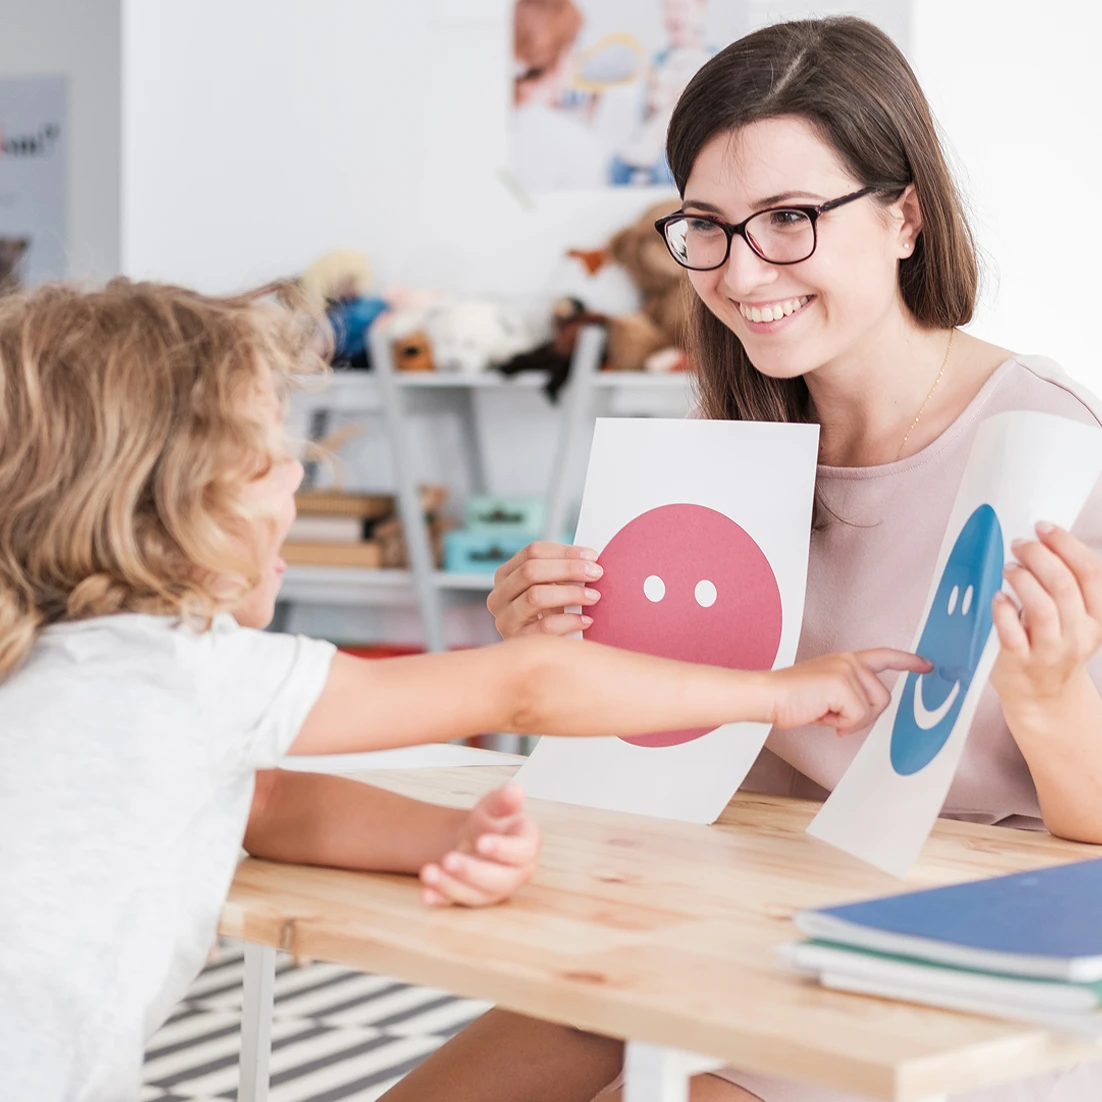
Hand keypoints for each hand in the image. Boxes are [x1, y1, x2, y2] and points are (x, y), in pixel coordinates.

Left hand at [419, 784, 540, 906]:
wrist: (474, 838)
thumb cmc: (491, 822)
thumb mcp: (495, 805)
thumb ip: (504, 800)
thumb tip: (516, 790)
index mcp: (526, 846)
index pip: (521, 852)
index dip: (502, 849)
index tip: (481, 842)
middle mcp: (516, 873)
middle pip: (499, 880)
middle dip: (472, 872)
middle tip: (448, 859)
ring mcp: (494, 890)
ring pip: (478, 895)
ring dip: (452, 886)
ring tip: (429, 872)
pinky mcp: (473, 899)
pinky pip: (458, 903)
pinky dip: (441, 899)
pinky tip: (426, 894)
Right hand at [487, 542, 603, 637]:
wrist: (541, 655)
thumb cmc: (551, 613)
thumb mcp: (551, 589)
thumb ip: (562, 572)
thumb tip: (591, 560)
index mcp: (505, 575)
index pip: (532, 552)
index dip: (564, 552)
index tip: (592, 556)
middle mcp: (498, 596)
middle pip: (531, 571)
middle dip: (568, 569)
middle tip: (596, 573)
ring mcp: (504, 620)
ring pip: (535, 596)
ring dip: (570, 593)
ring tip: (594, 597)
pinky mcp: (516, 641)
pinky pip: (545, 627)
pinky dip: (569, 621)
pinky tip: (586, 621)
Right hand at [765, 649, 931, 734]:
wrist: (768, 696)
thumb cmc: (790, 698)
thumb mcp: (827, 693)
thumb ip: (849, 695)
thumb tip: (863, 713)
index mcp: (845, 660)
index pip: (883, 656)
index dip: (908, 661)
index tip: (926, 665)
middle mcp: (849, 661)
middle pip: (883, 697)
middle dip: (864, 716)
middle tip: (836, 718)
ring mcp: (847, 670)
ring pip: (872, 709)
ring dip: (850, 721)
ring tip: (825, 713)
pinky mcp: (842, 684)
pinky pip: (858, 717)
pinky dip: (841, 724)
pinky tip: (822, 716)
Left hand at [992, 523, 1101, 710]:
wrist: (1043, 698)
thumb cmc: (1052, 647)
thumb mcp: (1073, 618)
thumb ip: (1065, 586)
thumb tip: (1043, 541)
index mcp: (1096, 617)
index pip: (1090, 572)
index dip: (1066, 544)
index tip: (1044, 527)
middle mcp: (1078, 634)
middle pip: (1063, 584)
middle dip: (1038, 556)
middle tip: (1018, 545)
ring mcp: (1050, 651)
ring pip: (1041, 606)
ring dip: (1022, 579)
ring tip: (1008, 568)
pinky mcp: (1021, 663)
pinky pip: (1011, 632)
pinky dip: (1003, 610)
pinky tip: (998, 597)